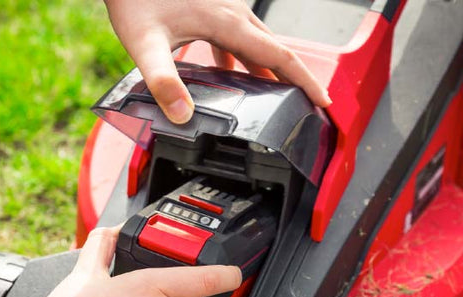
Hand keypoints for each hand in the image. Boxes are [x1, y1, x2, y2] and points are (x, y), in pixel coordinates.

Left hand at [103, 0, 330, 123]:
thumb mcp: (145, 45)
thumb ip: (163, 82)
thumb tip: (182, 115)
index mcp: (227, 23)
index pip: (279, 56)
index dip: (304, 81)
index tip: (322, 101)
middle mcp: (232, 13)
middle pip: (276, 49)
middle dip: (295, 79)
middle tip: (306, 105)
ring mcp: (223, 9)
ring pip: (257, 43)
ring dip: (269, 69)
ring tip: (274, 95)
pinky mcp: (210, 9)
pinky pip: (237, 38)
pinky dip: (243, 59)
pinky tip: (228, 73)